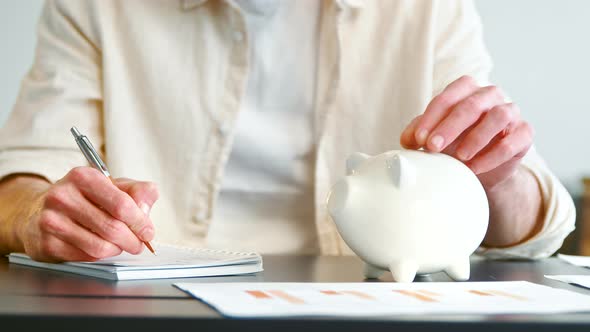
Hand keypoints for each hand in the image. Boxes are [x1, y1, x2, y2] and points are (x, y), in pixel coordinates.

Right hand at [17, 167, 158, 261]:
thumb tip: (145, 209)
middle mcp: (63, 196)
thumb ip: (138, 192)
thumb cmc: (84, 198)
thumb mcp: (113, 186)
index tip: (148, 232)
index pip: (121, 204)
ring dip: (117, 249)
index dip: (140, 222)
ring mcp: (52, 220)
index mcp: (83, 177)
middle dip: (133, 240)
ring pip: (100, 246)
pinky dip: (100, 256)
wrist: (38, 211)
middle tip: (139, 244)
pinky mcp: (46, 243)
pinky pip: (86, 257)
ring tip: (120, 245)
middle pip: (112, 228)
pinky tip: (100, 246)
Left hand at [400, 75, 533, 188]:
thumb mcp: (434, 135)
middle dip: (449, 127)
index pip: (448, 96)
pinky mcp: (524, 134)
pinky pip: (512, 141)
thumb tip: (406, 141)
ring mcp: (511, 112)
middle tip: (433, 147)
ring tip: (459, 157)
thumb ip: (419, 132)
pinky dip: (493, 156)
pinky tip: (475, 168)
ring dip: (476, 137)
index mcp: (466, 90)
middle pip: (471, 105)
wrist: (481, 167)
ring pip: (498, 117)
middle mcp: (490, 96)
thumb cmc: (455, 142)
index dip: (432, 117)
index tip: (418, 139)